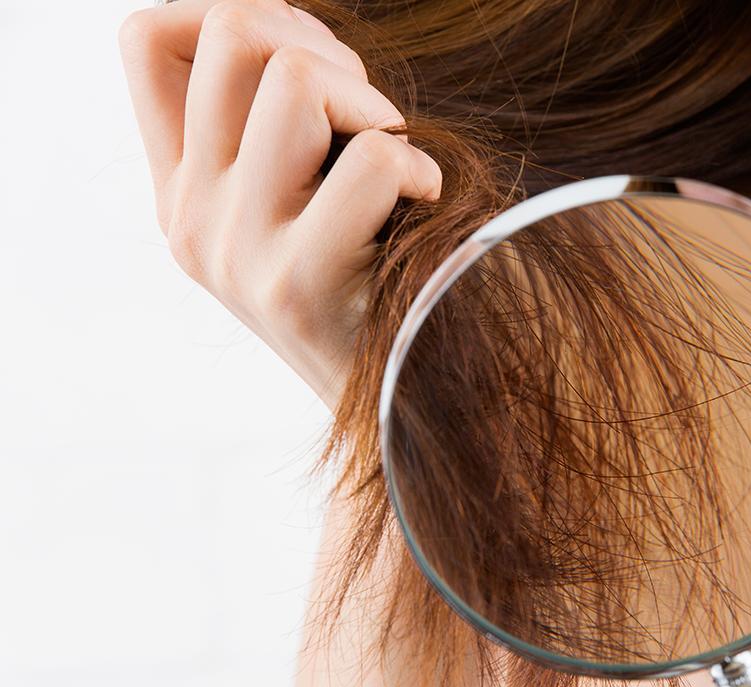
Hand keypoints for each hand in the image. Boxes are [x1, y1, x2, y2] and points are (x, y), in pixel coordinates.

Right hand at [118, 0, 441, 408]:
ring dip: (373, 106)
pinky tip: (420, 218)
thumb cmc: (374, 283)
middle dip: (324, 49)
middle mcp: (192, 217)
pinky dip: (423, 173)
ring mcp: (238, 249)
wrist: (404, 403)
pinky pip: (377, 161)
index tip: (307, 63)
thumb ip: (269, 124)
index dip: (234, 11)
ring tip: (395, 170)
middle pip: (233, 30)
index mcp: (182, 191)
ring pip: (294, 77)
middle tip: (368, 120)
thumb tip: (287, 24)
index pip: (146, 39)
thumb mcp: (295, 203)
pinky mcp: (301, 282)